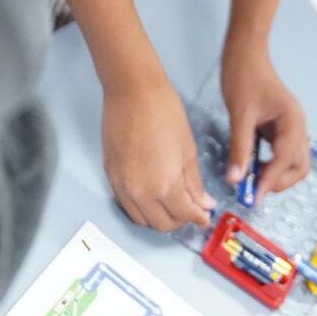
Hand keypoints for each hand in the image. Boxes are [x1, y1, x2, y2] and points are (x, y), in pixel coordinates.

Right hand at [102, 75, 213, 231]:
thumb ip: (194, 182)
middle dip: (180, 221)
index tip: (205, 215)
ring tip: (173, 204)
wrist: (132, 91)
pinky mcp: (110, 176)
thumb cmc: (164, 112)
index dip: (199, 217)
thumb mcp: (188, 149)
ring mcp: (121, 185)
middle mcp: (140, 192)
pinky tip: (153, 195)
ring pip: (142, 219)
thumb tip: (203, 203)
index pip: (184, 215)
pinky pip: (126, 205)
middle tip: (192, 209)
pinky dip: (142, 208)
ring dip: (159, 217)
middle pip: (162, 224)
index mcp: (164, 185)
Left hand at [221, 47, 309, 201]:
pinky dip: (269, 164)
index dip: (270, 180)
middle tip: (254, 191)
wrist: (246, 53)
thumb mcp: (240, 114)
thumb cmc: (244, 75)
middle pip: (298, 167)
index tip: (253, 196)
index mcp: (292, 121)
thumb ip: (240, 148)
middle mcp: (297, 127)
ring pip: (291, 162)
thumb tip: (236, 178)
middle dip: (279, 182)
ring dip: (275, 175)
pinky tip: (251, 165)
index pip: (286, 160)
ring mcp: (290, 128)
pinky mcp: (279, 128)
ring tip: (251, 181)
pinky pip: (280, 153)